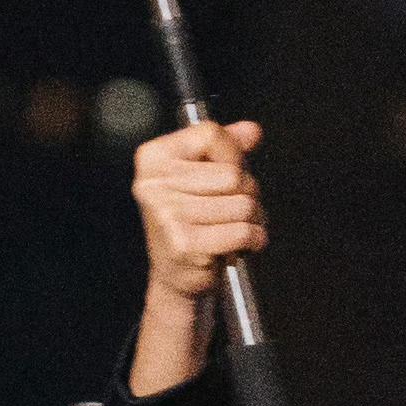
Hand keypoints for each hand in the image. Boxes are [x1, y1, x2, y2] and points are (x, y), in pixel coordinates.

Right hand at [128, 116, 265, 393]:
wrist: (174, 275)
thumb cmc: (190, 220)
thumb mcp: (203, 175)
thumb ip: (227, 148)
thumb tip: (252, 130)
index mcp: (153, 158)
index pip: (210, 135)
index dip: (232, 154)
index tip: (227, 172)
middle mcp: (153, 184)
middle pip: (232, 173)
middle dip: (246, 192)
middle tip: (231, 209)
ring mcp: (167, 215)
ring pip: (242, 203)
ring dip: (251, 219)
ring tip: (233, 228)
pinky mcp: (184, 244)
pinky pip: (242, 231)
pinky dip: (252, 239)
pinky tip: (237, 245)